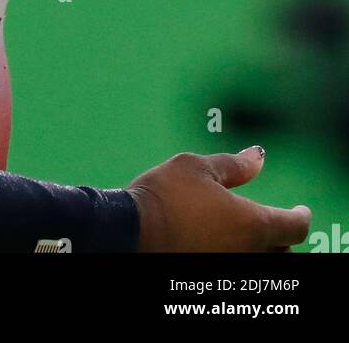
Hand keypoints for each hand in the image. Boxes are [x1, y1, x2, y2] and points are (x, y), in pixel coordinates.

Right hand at [126, 146, 310, 251]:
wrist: (130, 231)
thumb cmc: (164, 195)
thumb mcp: (198, 167)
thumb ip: (235, 165)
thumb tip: (259, 155)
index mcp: (252, 223)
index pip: (294, 227)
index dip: (301, 216)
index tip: (301, 209)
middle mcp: (248, 253)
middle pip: (283, 252)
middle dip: (282, 235)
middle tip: (275, 220)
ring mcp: (231, 269)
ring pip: (262, 263)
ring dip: (263, 249)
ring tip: (252, 234)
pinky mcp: (213, 276)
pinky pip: (239, 268)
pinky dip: (241, 256)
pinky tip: (226, 245)